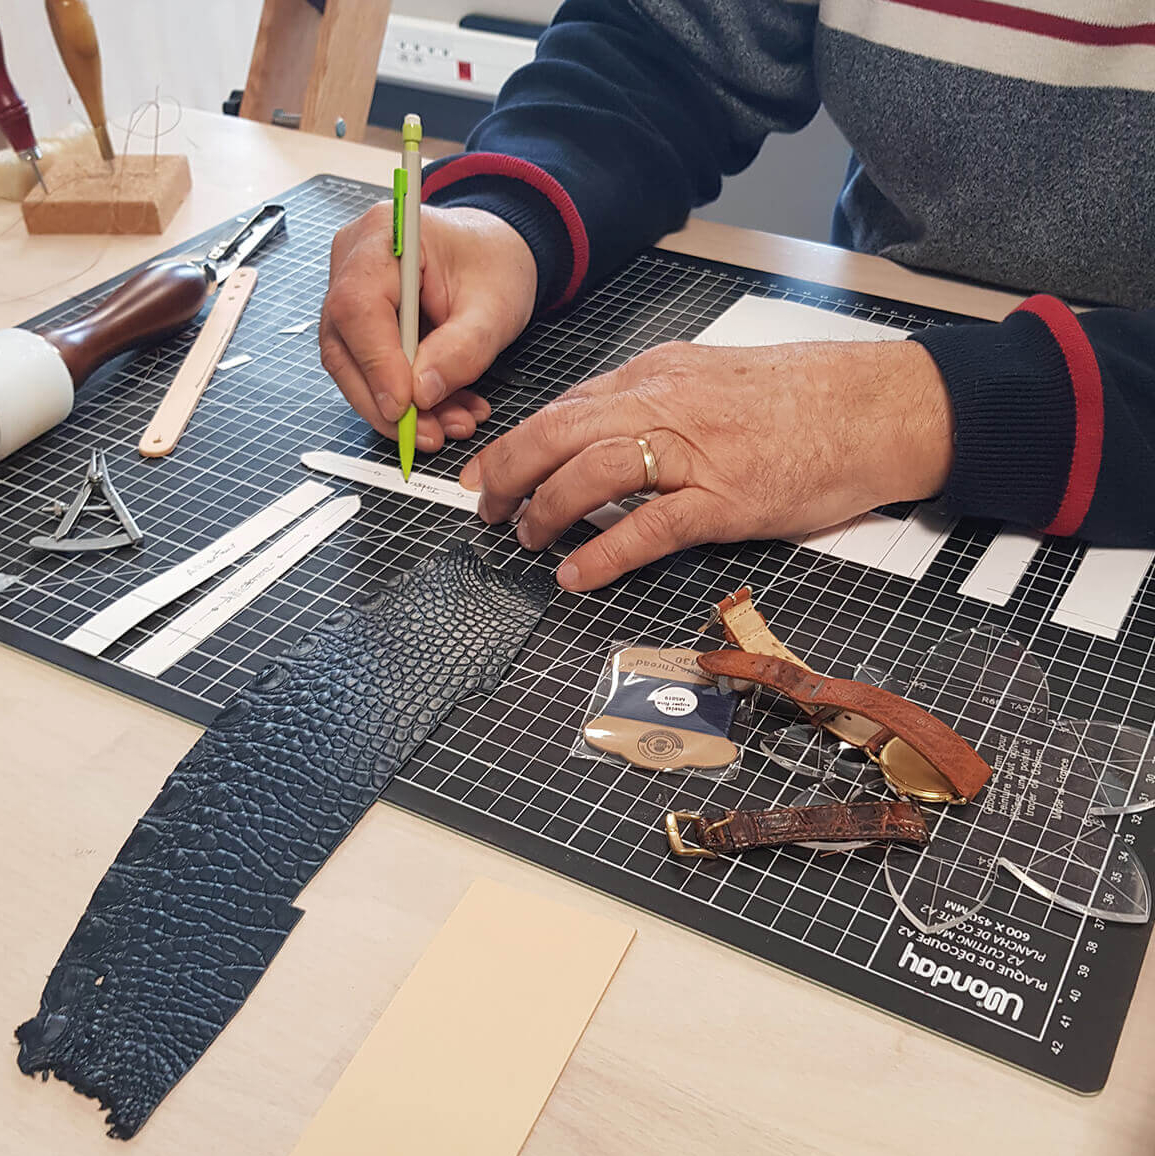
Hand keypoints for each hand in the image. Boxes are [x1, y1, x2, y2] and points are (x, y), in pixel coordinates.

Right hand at [319, 204, 537, 451]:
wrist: (495, 253)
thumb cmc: (493, 263)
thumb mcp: (494, 310)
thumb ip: (461, 351)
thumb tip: (421, 395)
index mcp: (385, 236)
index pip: (358, 307)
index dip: (376, 364)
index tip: (404, 407)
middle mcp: (354, 260)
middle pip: (345, 345)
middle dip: (384, 402)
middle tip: (426, 435)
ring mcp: (350, 291)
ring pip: (353, 366)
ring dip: (399, 409)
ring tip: (445, 428)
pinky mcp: (361, 322)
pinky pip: (370, 370)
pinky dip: (405, 399)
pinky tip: (442, 414)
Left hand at [460, 339, 954, 590]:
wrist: (877, 407)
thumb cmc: (802, 397)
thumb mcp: (713, 378)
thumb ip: (654, 401)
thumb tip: (599, 430)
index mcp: (658, 374)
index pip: (566, 405)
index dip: (517, 441)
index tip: (487, 469)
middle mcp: (666, 404)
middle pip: (559, 432)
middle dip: (508, 472)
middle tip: (484, 509)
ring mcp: (695, 452)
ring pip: (592, 472)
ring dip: (547, 509)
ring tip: (525, 538)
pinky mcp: (726, 499)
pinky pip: (649, 526)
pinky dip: (603, 552)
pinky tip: (574, 575)